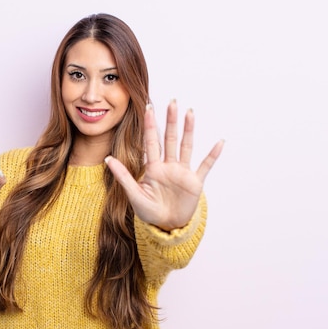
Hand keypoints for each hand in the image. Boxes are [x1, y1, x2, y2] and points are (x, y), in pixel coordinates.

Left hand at [104, 100, 223, 230]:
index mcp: (153, 168)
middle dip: (171, 121)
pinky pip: (205, 166)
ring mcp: (182, 173)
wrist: (166, 226)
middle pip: (169, 139)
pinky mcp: (195, 182)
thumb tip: (107, 158)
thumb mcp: (134, 194)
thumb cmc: (149, 212)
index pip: (151, 142)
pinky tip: (220, 142)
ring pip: (186, 146)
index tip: (148, 108)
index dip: (150, 126)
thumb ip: (123, 176)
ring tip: (190, 112)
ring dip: (188, 130)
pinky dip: (213, 155)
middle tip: (172, 102)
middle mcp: (168, 166)